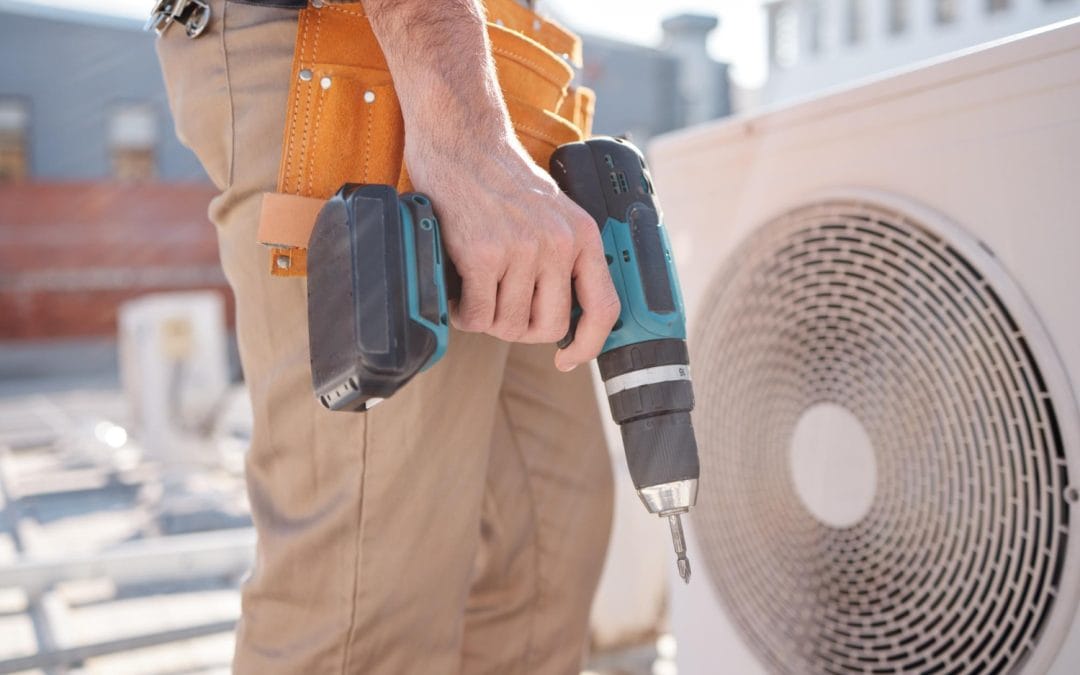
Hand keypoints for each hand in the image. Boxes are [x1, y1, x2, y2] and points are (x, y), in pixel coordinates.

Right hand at [407, 138, 619, 370]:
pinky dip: (463, 314)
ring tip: (475, 292)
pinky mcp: (483, 254)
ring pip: (509, 325)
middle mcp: (558, 244)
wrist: (462, 141)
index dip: (587, 345)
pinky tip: (459, 293)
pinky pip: (477, 316)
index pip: (604, 308)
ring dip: (487, 319)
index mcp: (583, 236)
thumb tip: (560, 317)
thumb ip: (563, 257)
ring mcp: (522, 249)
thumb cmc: (501, 180)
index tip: (567, 358)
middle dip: (518, 328)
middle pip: (548, 327)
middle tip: (498, 307)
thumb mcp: (552, 213)